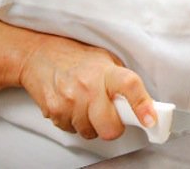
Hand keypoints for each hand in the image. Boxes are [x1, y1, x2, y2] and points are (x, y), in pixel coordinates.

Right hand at [16, 34, 157, 139]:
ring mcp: (70, 100)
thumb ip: (122, 81)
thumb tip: (143, 104)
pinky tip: (73, 106)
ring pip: (91, 133)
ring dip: (92, 125)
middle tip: (112, 116)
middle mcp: (88, 86)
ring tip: (87, 105)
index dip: (142, 105)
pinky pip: (72, 131)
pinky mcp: (54, 111)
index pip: (129, 86)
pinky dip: (75, 123)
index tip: (150, 119)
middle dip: (114, 127)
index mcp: (106, 71)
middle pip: (110, 127)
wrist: (39, 56)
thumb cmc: (76, 58)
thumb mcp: (105, 60)